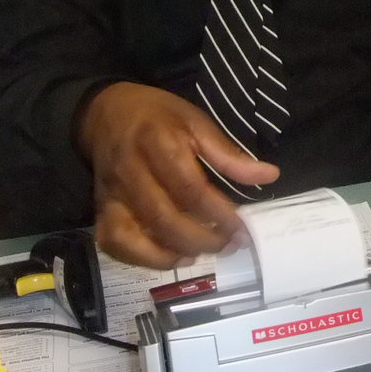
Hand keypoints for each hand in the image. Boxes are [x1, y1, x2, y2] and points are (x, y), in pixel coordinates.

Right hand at [77, 81, 279, 267]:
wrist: (107, 112)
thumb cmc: (158, 116)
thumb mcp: (196, 122)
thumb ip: (228, 154)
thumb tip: (270, 175)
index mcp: (157, 143)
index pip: (190, 188)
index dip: (219, 213)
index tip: (242, 227)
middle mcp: (130, 172)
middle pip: (164, 218)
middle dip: (202, 238)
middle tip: (229, 244)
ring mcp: (111, 194)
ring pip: (134, 237)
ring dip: (172, 253)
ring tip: (203, 252)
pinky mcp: (101, 209)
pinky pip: (114, 243)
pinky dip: (142, 259)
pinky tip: (172, 256)